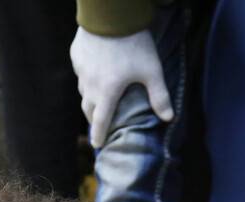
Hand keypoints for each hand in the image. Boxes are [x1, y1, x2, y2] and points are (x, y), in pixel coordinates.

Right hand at [69, 27, 172, 148]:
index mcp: (107, 92)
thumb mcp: (152, 70)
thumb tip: (168, 118)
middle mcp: (90, 84)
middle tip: (98, 125)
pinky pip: (80, 73)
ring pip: (82, 91)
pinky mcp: (76, 55)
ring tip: (98, 102)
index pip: (100, 121)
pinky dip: (86, 78)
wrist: (111, 14)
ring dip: (90, 99)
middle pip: (88, 108)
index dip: (99, 134)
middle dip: (93, 119)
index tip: (98, 144)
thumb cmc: (134, 44)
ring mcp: (81, 69)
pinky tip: (94, 75)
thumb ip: (159, 96)